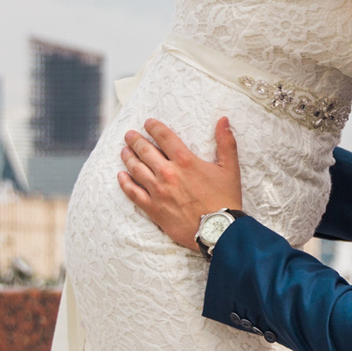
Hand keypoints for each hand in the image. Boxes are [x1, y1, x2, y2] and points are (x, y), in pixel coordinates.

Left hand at [118, 118, 242, 251]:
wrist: (218, 230)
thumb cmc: (225, 199)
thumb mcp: (230, 168)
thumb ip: (226, 142)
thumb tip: (223, 120)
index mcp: (185, 160)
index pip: (164, 137)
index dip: (154, 127)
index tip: (148, 123)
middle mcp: (168, 173)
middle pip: (145, 151)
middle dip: (135, 140)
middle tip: (129, 135)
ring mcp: (158, 191)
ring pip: (136, 169)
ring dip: (128, 157)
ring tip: (124, 151)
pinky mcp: (153, 208)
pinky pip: (133, 193)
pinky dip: (125, 183)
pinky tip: (121, 176)